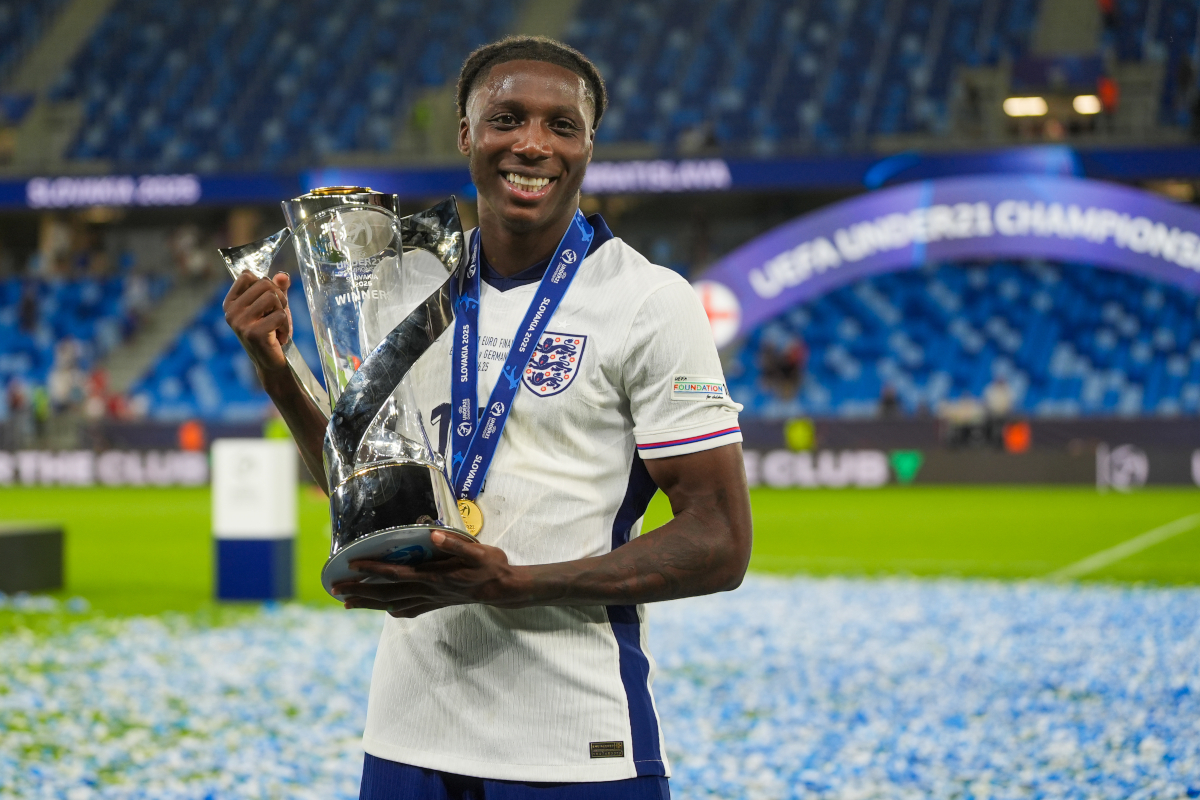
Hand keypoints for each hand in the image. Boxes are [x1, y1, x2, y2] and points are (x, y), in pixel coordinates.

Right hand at [223, 271, 292, 373]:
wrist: (272, 363)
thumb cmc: (272, 332)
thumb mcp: (274, 306)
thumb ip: (277, 288)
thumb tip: (283, 275)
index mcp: (230, 303)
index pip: (247, 275)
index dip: (266, 285)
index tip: (268, 303)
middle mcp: (231, 312)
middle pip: (264, 284)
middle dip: (279, 298)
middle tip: (276, 316)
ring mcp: (240, 323)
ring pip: (273, 298)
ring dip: (283, 313)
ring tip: (277, 326)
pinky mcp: (253, 333)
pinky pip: (280, 315)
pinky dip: (286, 327)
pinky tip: (279, 338)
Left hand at [334, 531, 523, 617]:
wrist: (504, 589)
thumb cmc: (492, 567)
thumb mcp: (478, 552)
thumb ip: (456, 545)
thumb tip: (433, 534)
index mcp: (434, 577)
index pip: (397, 573)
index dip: (374, 570)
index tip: (352, 565)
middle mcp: (428, 591)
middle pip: (387, 593)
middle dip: (360, 591)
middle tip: (335, 589)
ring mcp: (431, 599)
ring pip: (393, 604)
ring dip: (369, 603)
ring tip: (347, 603)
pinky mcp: (436, 603)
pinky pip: (408, 609)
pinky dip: (391, 610)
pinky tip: (384, 610)